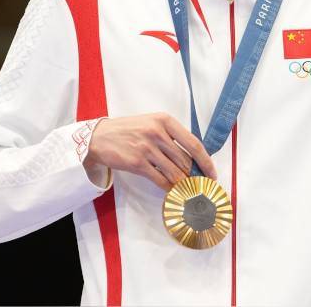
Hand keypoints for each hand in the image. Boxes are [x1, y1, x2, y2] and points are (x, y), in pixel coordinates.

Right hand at [83, 113, 216, 190]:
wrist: (99, 137)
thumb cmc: (127, 130)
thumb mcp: (150, 123)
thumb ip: (170, 136)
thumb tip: (193, 158)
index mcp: (164, 120)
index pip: (193, 143)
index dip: (206, 161)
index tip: (211, 173)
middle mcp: (156, 132)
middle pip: (185, 161)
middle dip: (193, 175)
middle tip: (197, 184)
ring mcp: (146, 148)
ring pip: (175, 172)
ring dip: (182, 183)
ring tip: (185, 189)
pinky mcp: (137, 163)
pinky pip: (160, 180)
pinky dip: (168, 188)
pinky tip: (171, 190)